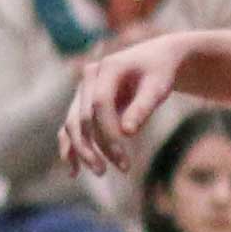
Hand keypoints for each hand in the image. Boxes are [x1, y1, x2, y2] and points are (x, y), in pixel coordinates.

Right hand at [59, 33, 192, 178]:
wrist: (156, 59)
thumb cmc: (160, 72)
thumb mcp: (159, 86)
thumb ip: (143, 106)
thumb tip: (127, 133)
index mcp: (107, 67)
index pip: (100, 103)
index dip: (108, 132)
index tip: (124, 158)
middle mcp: (88, 78)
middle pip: (84, 118)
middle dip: (99, 146)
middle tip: (123, 169)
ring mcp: (81, 91)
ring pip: (73, 125)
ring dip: (83, 151)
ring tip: (101, 172)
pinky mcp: (81, 104)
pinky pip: (69, 128)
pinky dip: (70, 148)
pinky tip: (73, 172)